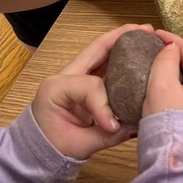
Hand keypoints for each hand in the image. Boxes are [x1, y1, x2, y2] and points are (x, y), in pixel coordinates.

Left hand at [31, 24, 153, 157]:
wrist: (35, 151)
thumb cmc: (51, 148)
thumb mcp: (76, 145)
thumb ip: (106, 136)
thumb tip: (135, 127)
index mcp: (58, 88)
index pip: (91, 87)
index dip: (106, 105)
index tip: (114, 126)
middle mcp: (67, 75)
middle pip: (97, 49)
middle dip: (122, 37)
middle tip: (148, 31)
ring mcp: (76, 76)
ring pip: (102, 52)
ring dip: (124, 43)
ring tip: (147, 35)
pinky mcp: (85, 83)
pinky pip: (105, 65)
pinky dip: (122, 57)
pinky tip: (139, 54)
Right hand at [142, 31, 182, 122]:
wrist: (177, 163)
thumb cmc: (169, 124)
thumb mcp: (162, 87)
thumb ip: (166, 61)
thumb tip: (172, 46)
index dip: (171, 40)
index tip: (153, 33)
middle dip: (175, 56)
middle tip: (153, 49)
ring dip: (178, 72)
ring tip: (158, 67)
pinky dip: (182, 87)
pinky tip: (168, 87)